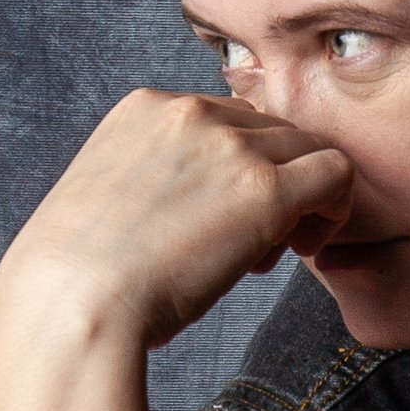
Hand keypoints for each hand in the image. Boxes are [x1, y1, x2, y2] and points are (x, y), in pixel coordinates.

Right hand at [0, 89, 356, 351]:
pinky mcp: (265, 188)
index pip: (226, 119)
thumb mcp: (108, 199)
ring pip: (307, 150)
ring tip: (265, 254)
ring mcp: (230, 146)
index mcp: (144, 107)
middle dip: (271, 183)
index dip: (237, 168)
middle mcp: (189, 111)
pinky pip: (336, 174)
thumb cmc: (79, 276)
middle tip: (248, 245)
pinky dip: (334, 209)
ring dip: (300, 199)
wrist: (73, 303)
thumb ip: (155, 179)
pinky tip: (304, 247)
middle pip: (270, 132)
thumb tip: (201, 205)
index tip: (221, 219)